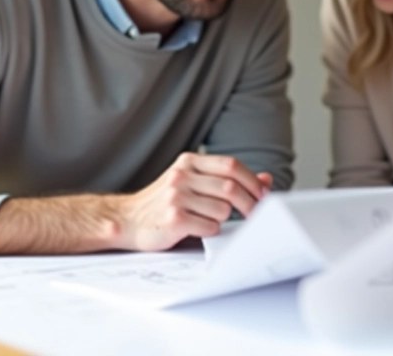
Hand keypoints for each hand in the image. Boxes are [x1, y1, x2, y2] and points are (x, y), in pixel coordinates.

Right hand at [120, 153, 270, 250]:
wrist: (127, 220)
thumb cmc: (164, 203)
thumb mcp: (193, 183)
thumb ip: (227, 180)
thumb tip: (265, 180)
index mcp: (189, 162)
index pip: (231, 165)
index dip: (252, 181)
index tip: (263, 195)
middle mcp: (182, 176)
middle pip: (231, 188)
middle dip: (249, 204)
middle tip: (254, 214)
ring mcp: (176, 196)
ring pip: (223, 209)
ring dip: (224, 219)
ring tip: (208, 220)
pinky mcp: (174, 219)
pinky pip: (210, 227)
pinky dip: (211, 231)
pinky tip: (198, 229)